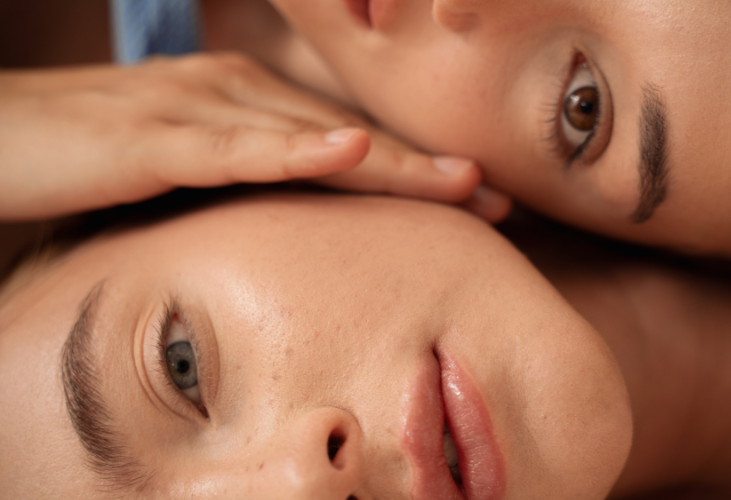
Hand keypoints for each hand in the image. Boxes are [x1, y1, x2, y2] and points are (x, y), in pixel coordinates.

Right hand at [0, 52, 509, 220]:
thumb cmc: (89, 153)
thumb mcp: (182, 164)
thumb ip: (239, 176)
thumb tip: (291, 206)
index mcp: (244, 102)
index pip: (343, 138)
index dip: (411, 166)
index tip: (472, 198)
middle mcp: (233, 94)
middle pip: (344, 135)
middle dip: (423, 167)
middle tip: (494, 196)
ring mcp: (196, 110)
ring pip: (308, 139)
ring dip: (388, 161)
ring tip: (461, 182)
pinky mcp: (152, 138)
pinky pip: (234, 147)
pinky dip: (292, 152)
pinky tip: (346, 153)